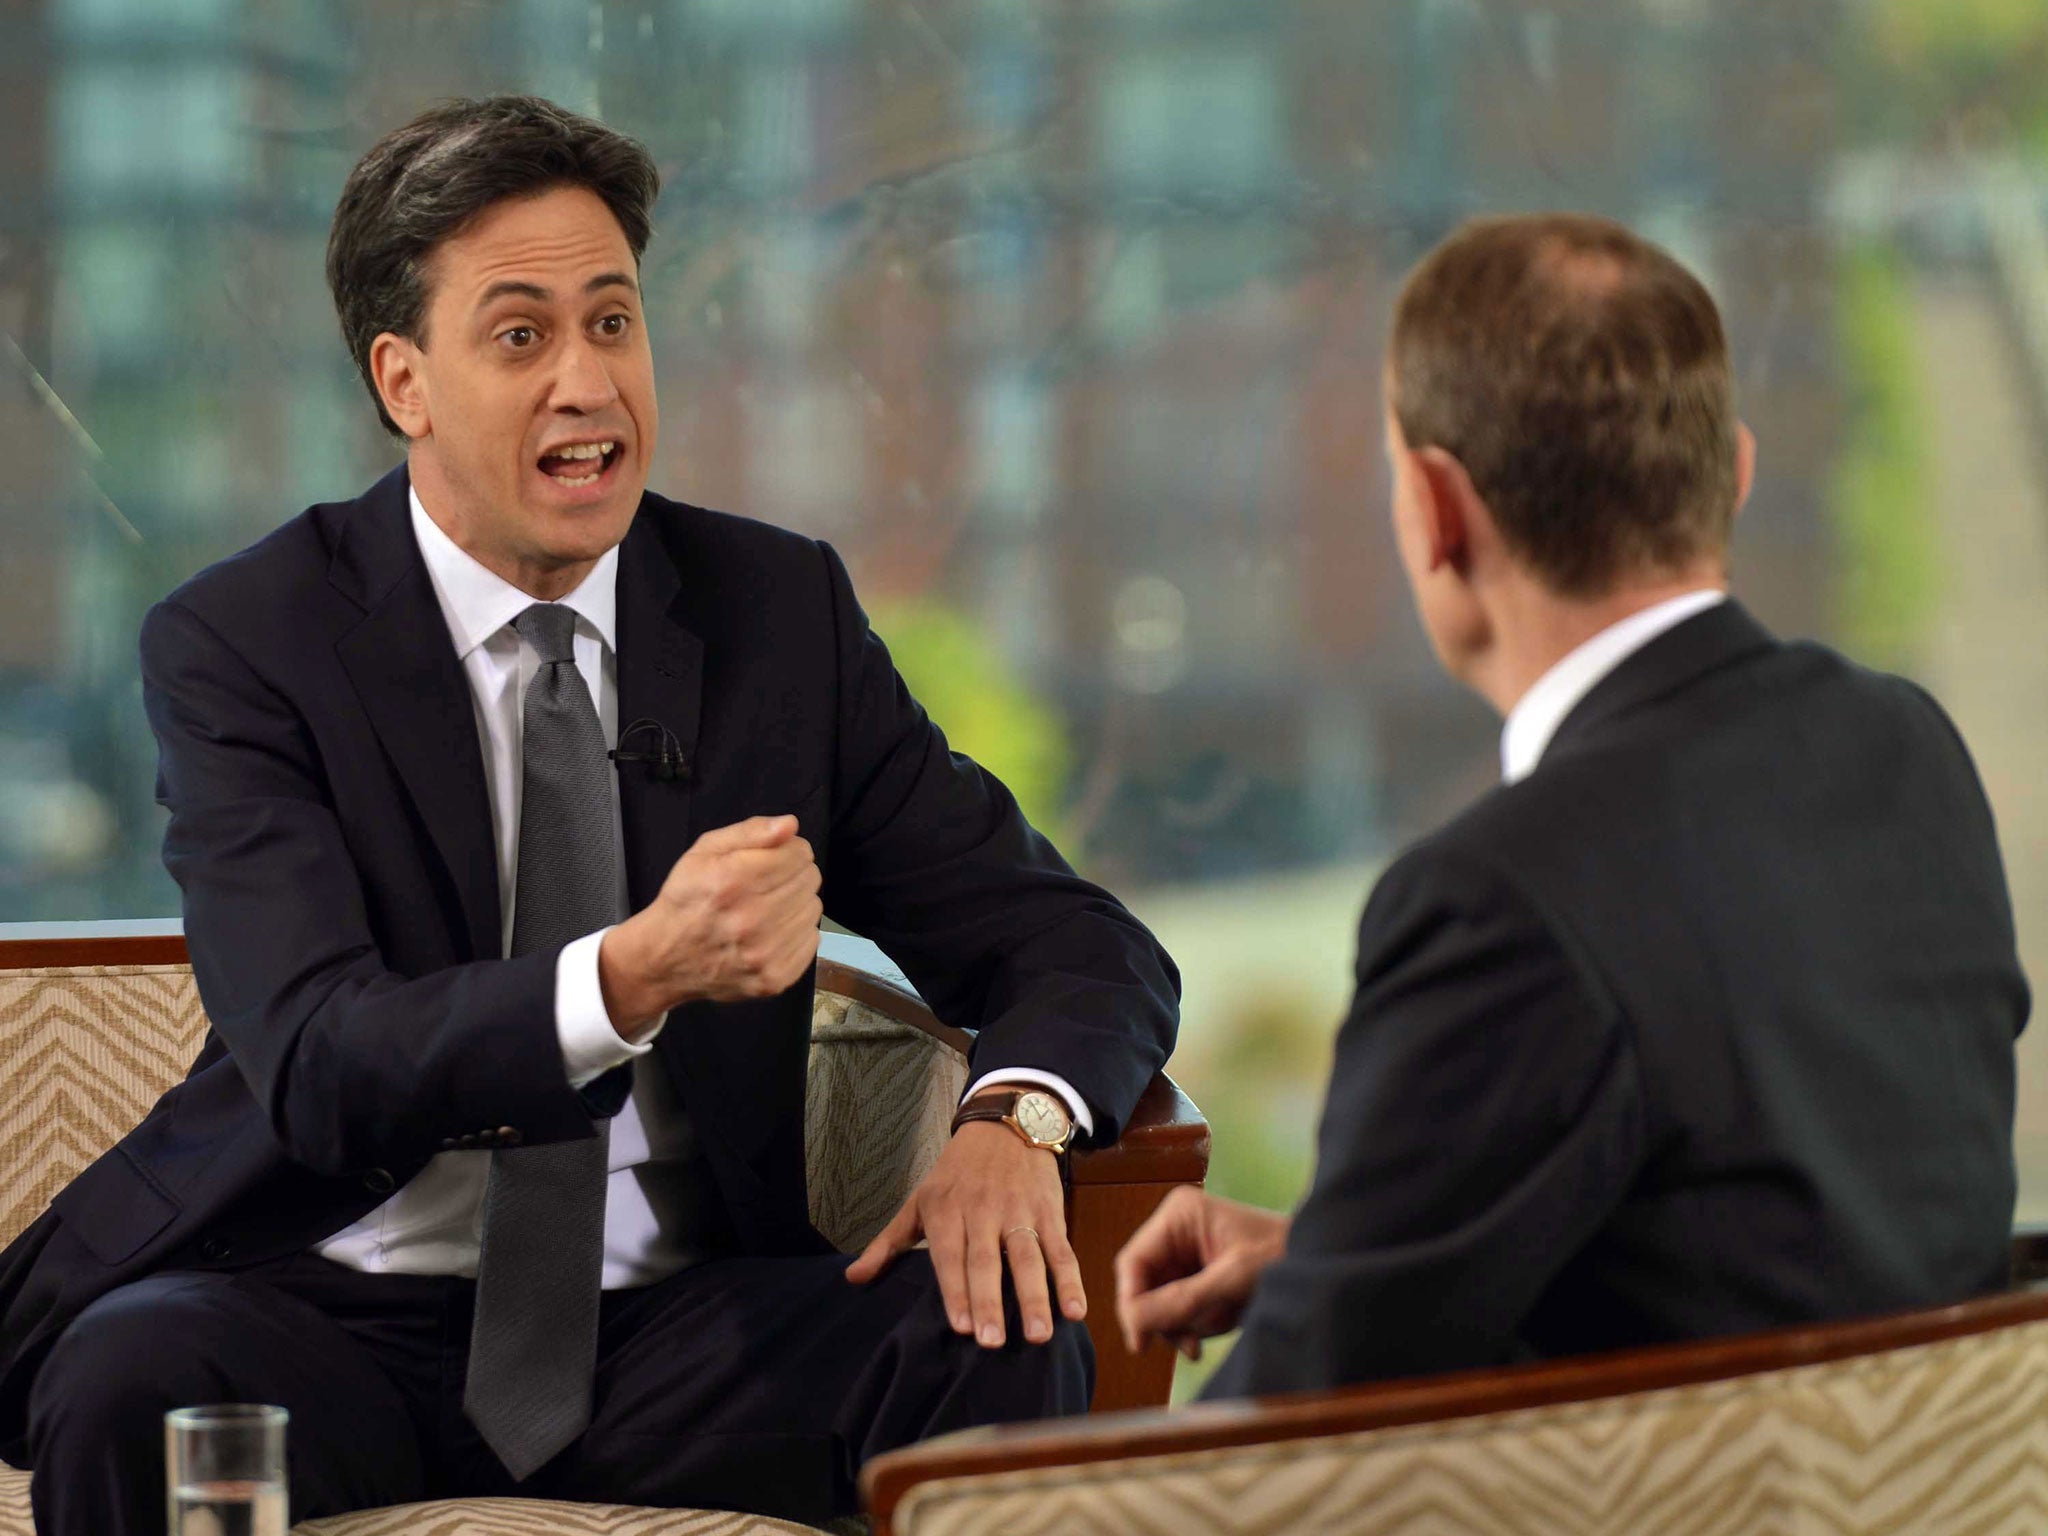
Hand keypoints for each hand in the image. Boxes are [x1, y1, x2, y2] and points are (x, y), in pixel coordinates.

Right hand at [599, 815, 821, 1032]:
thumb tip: (791, 825)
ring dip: (796, 903)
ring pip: (813, 909)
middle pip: (810, 880)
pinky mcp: (774, 979)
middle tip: (768, 884)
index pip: (799, 854)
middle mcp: (751, 919)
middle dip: (794, 874)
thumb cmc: (687, 898)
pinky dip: (796, 933)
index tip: (775, 857)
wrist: (666, 958)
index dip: (790, 850)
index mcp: (733, 881)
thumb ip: (751, 832)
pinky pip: (812, 940)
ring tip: (767, 908)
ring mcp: (764, 954)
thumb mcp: (705, 851)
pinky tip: (771, 932)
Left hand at [845, 1118, 1082, 1349]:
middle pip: (987, 1262)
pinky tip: (1076, 1311)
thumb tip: (853, 1279)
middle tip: (993, 1342)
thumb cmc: (956, 1172)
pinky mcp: (1049, 1212)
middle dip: (990, 1302)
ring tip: (1039, 1335)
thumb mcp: (919, 1200)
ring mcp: (1019, 1212)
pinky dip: (1071, 1280)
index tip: (960, 1327)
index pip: (950, 1256)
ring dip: (1035, 1298)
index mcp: (947, 1210)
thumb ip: (889, 1243)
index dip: (955, 1291)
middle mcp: (982, 1212)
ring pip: (1028, 1258)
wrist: (1005, 1124)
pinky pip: (1062, 1250)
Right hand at [1114, 1185, 1289, 1360]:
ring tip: (1216, 1328)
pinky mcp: (1199, 1275)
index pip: (1134, 1263)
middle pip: (1145, 1286)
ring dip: (1185, 1323)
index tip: (1140, 1342)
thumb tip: (1133, 1323)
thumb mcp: (1231, 1281)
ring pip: (1160, 1302)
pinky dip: (1196, 1324)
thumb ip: (1181, 1301)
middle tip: (1191, 1344)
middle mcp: (1177, 1231)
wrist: (1320, 1263)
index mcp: (1179, 1215)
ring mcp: (1187, 1254)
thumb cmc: (1283, 1257)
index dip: (1131, 1303)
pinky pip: (1180, 1308)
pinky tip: (1217, 1327)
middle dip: (1167, 1317)